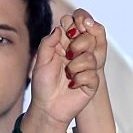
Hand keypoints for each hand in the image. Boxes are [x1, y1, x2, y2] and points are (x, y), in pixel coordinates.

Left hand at [26, 10, 106, 132]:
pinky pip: (91, 74)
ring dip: (75, 67)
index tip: (72, 31)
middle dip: (78, 45)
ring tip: (68, 76)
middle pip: (88, 39)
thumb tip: (59, 27)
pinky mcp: (92, 82)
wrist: (48, 107)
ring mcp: (86, 68)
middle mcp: (78, 55)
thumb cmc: (43, 84)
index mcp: (65, 46)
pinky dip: (79, 80)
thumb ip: (49, 43)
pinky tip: (73, 85)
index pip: (76, 28)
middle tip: (69, 55)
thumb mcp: (41, 60)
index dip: (77, 25)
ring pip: (90, 58)